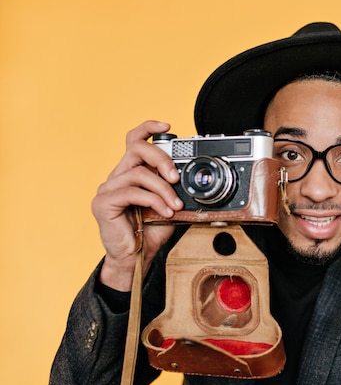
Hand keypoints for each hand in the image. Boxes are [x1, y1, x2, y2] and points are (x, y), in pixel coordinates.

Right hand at [91, 121, 183, 290]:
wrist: (136, 258)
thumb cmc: (151, 231)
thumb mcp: (170, 204)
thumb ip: (175, 189)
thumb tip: (193, 177)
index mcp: (131, 172)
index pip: (134, 140)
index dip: (148, 128)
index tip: (168, 126)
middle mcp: (117, 176)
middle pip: (136, 148)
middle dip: (161, 159)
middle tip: (176, 177)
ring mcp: (107, 188)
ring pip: (138, 173)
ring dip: (163, 189)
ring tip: (174, 205)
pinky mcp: (103, 203)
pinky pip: (132, 192)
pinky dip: (153, 201)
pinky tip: (164, 212)